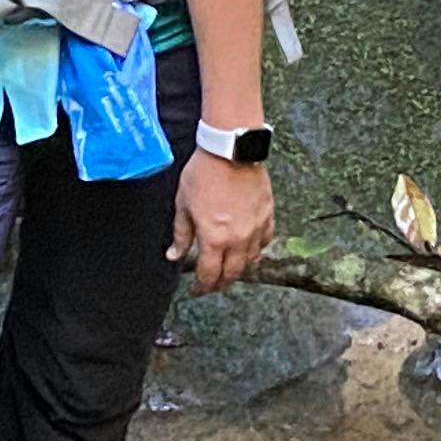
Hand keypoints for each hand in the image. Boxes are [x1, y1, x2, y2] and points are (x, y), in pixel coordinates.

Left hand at [171, 153, 273, 295]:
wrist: (231, 150)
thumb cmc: (204, 173)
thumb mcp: (183, 205)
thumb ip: (181, 234)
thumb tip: (173, 255)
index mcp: (214, 239)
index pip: (209, 275)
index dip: (202, 288)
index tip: (196, 291)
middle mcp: (238, 239)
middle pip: (232, 274)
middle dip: (220, 284)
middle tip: (211, 285)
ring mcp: (255, 229)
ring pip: (250, 262)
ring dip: (238, 269)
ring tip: (229, 270)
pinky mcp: (267, 216)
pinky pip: (264, 242)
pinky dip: (255, 250)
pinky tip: (248, 249)